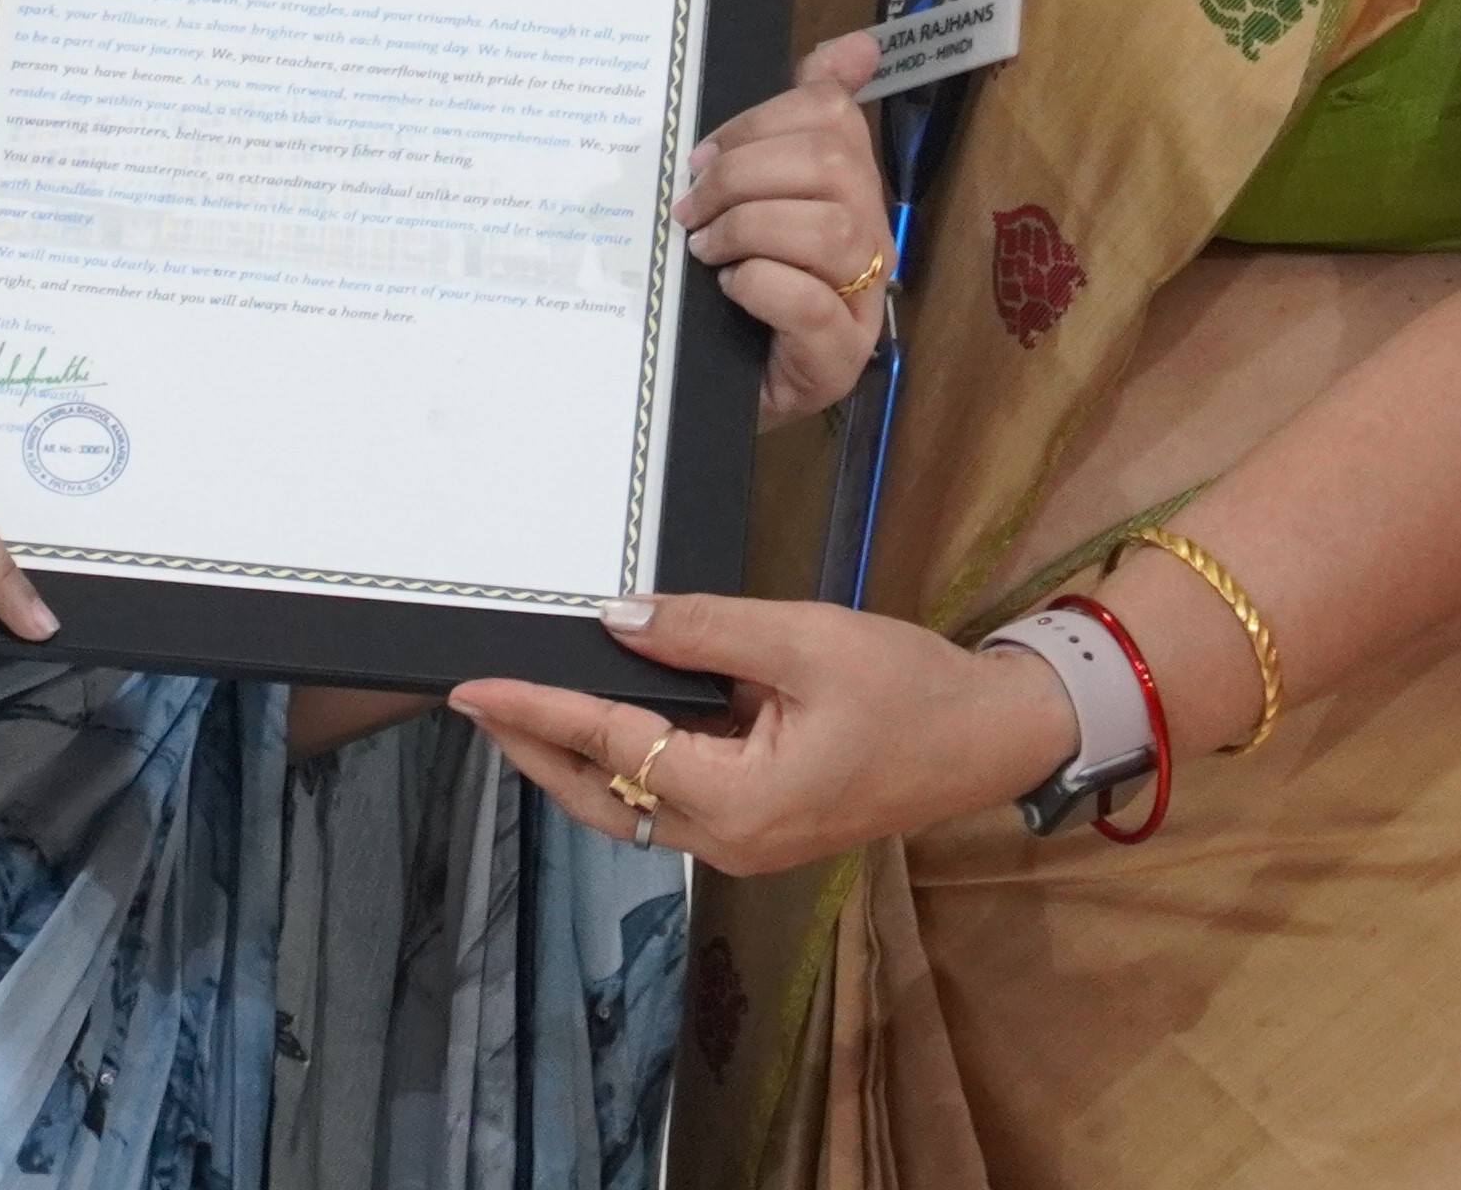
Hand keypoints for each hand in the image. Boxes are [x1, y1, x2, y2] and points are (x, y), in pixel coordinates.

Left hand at [451, 591, 1072, 877]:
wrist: (987, 738)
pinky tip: (601, 722)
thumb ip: (705, 630)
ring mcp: (746, 843)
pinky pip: (669, 801)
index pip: (612, 746)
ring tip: (519, 707)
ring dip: (572, 761)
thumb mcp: (804, 639)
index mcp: (741, 802)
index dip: (537, 709)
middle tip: (475, 699)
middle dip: (534, 748)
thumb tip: (618, 617)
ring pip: (632, 809)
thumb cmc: (907, 687)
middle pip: (604, 799)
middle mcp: (732, 841)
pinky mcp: (760, 826)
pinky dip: (622, 764)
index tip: (472, 687)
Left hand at [678, 32, 893, 425]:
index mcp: (852, 189)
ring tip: (704, 247)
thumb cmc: (735, 289)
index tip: (703, 153)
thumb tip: (858, 44)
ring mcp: (862, 304)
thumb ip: (791, 122)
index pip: (832, 116)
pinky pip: (810, 302)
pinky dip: (761, 283)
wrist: (711, 393)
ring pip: (829, 230)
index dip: (760, 120)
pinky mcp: (836, 360)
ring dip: (748, 227)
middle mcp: (871, 241)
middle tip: (691, 205)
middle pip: (832, 165)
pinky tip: (730, 287)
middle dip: (745, 174)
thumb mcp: (752, 199)